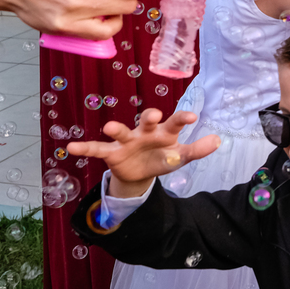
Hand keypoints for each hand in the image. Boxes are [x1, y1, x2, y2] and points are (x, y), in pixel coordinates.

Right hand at [68, 108, 220, 197]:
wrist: (140, 173)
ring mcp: (126, 140)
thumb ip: (196, 150)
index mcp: (164, 132)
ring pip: (121, 131)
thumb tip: (217, 140)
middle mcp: (144, 131)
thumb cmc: (162, 158)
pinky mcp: (111, 152)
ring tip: (109, 127)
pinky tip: (71, 147)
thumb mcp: (179, 157)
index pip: (174, 123)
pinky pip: (96, 149)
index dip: (182, 118)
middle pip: (147, 121)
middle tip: (152, 115)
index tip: (192, 117)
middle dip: (149, 117)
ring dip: (115, 128)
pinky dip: (85, 147)